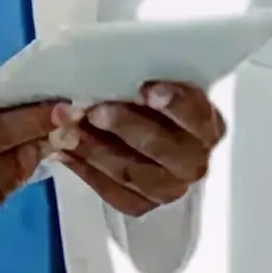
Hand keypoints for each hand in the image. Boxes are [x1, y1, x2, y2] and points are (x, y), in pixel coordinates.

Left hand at [48, 82, 227, 218]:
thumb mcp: (161, 86)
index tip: (146, 88)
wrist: (148, 142)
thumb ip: (150, 81)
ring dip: (93, 148)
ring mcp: (168, 188)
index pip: (197, 115)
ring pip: (130, 171)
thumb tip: (117, 67)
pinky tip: (63, 151)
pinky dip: (84, 169)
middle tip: (92, 109)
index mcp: (208, 126)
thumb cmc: (152, 103)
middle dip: (123, 125)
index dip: (175, 103)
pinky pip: (111, 191)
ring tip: (64, 128)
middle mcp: (194, 162)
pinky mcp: (141, 205)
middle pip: (160, 147)